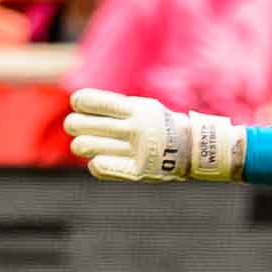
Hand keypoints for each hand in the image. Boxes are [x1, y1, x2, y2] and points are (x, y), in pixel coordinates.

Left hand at [64, 88, 241, 181]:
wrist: (197, 150)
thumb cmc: (163, 127)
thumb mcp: (145, 108)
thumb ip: (116, 107)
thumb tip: (78, 104)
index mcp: (136, 109)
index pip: (88, 101)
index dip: (80, 103)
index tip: (82, 107)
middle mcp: (135, 128)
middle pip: (77, 124)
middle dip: (74, 125)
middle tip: (78, 128)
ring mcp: (136, 150)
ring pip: (84, 146)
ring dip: (82, 145)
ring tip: (86, 145)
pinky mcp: (138, 171)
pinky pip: (99, 167)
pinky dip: (97, 164)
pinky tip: (102, 161)